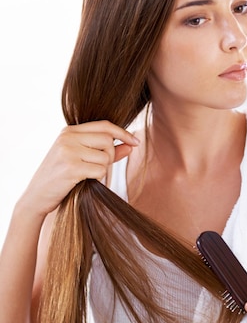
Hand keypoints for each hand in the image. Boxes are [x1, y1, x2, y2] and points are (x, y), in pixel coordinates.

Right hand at [20, 121, 138, 216]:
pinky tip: (84, 182)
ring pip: (106, 157)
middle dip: (110, 156)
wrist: (36, 197)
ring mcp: (68, 151)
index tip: (135, 142)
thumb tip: (131, 145)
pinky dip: (98, 178)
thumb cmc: (61, 178)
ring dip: (103, 170)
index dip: (123, 133)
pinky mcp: (71, 167)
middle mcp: (68, 137)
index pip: (104, 125)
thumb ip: (107, 151)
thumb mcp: (80, 159)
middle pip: (108, 140)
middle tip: (99, 168)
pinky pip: (100, 170)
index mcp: (69, 131)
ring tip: (88, 176)